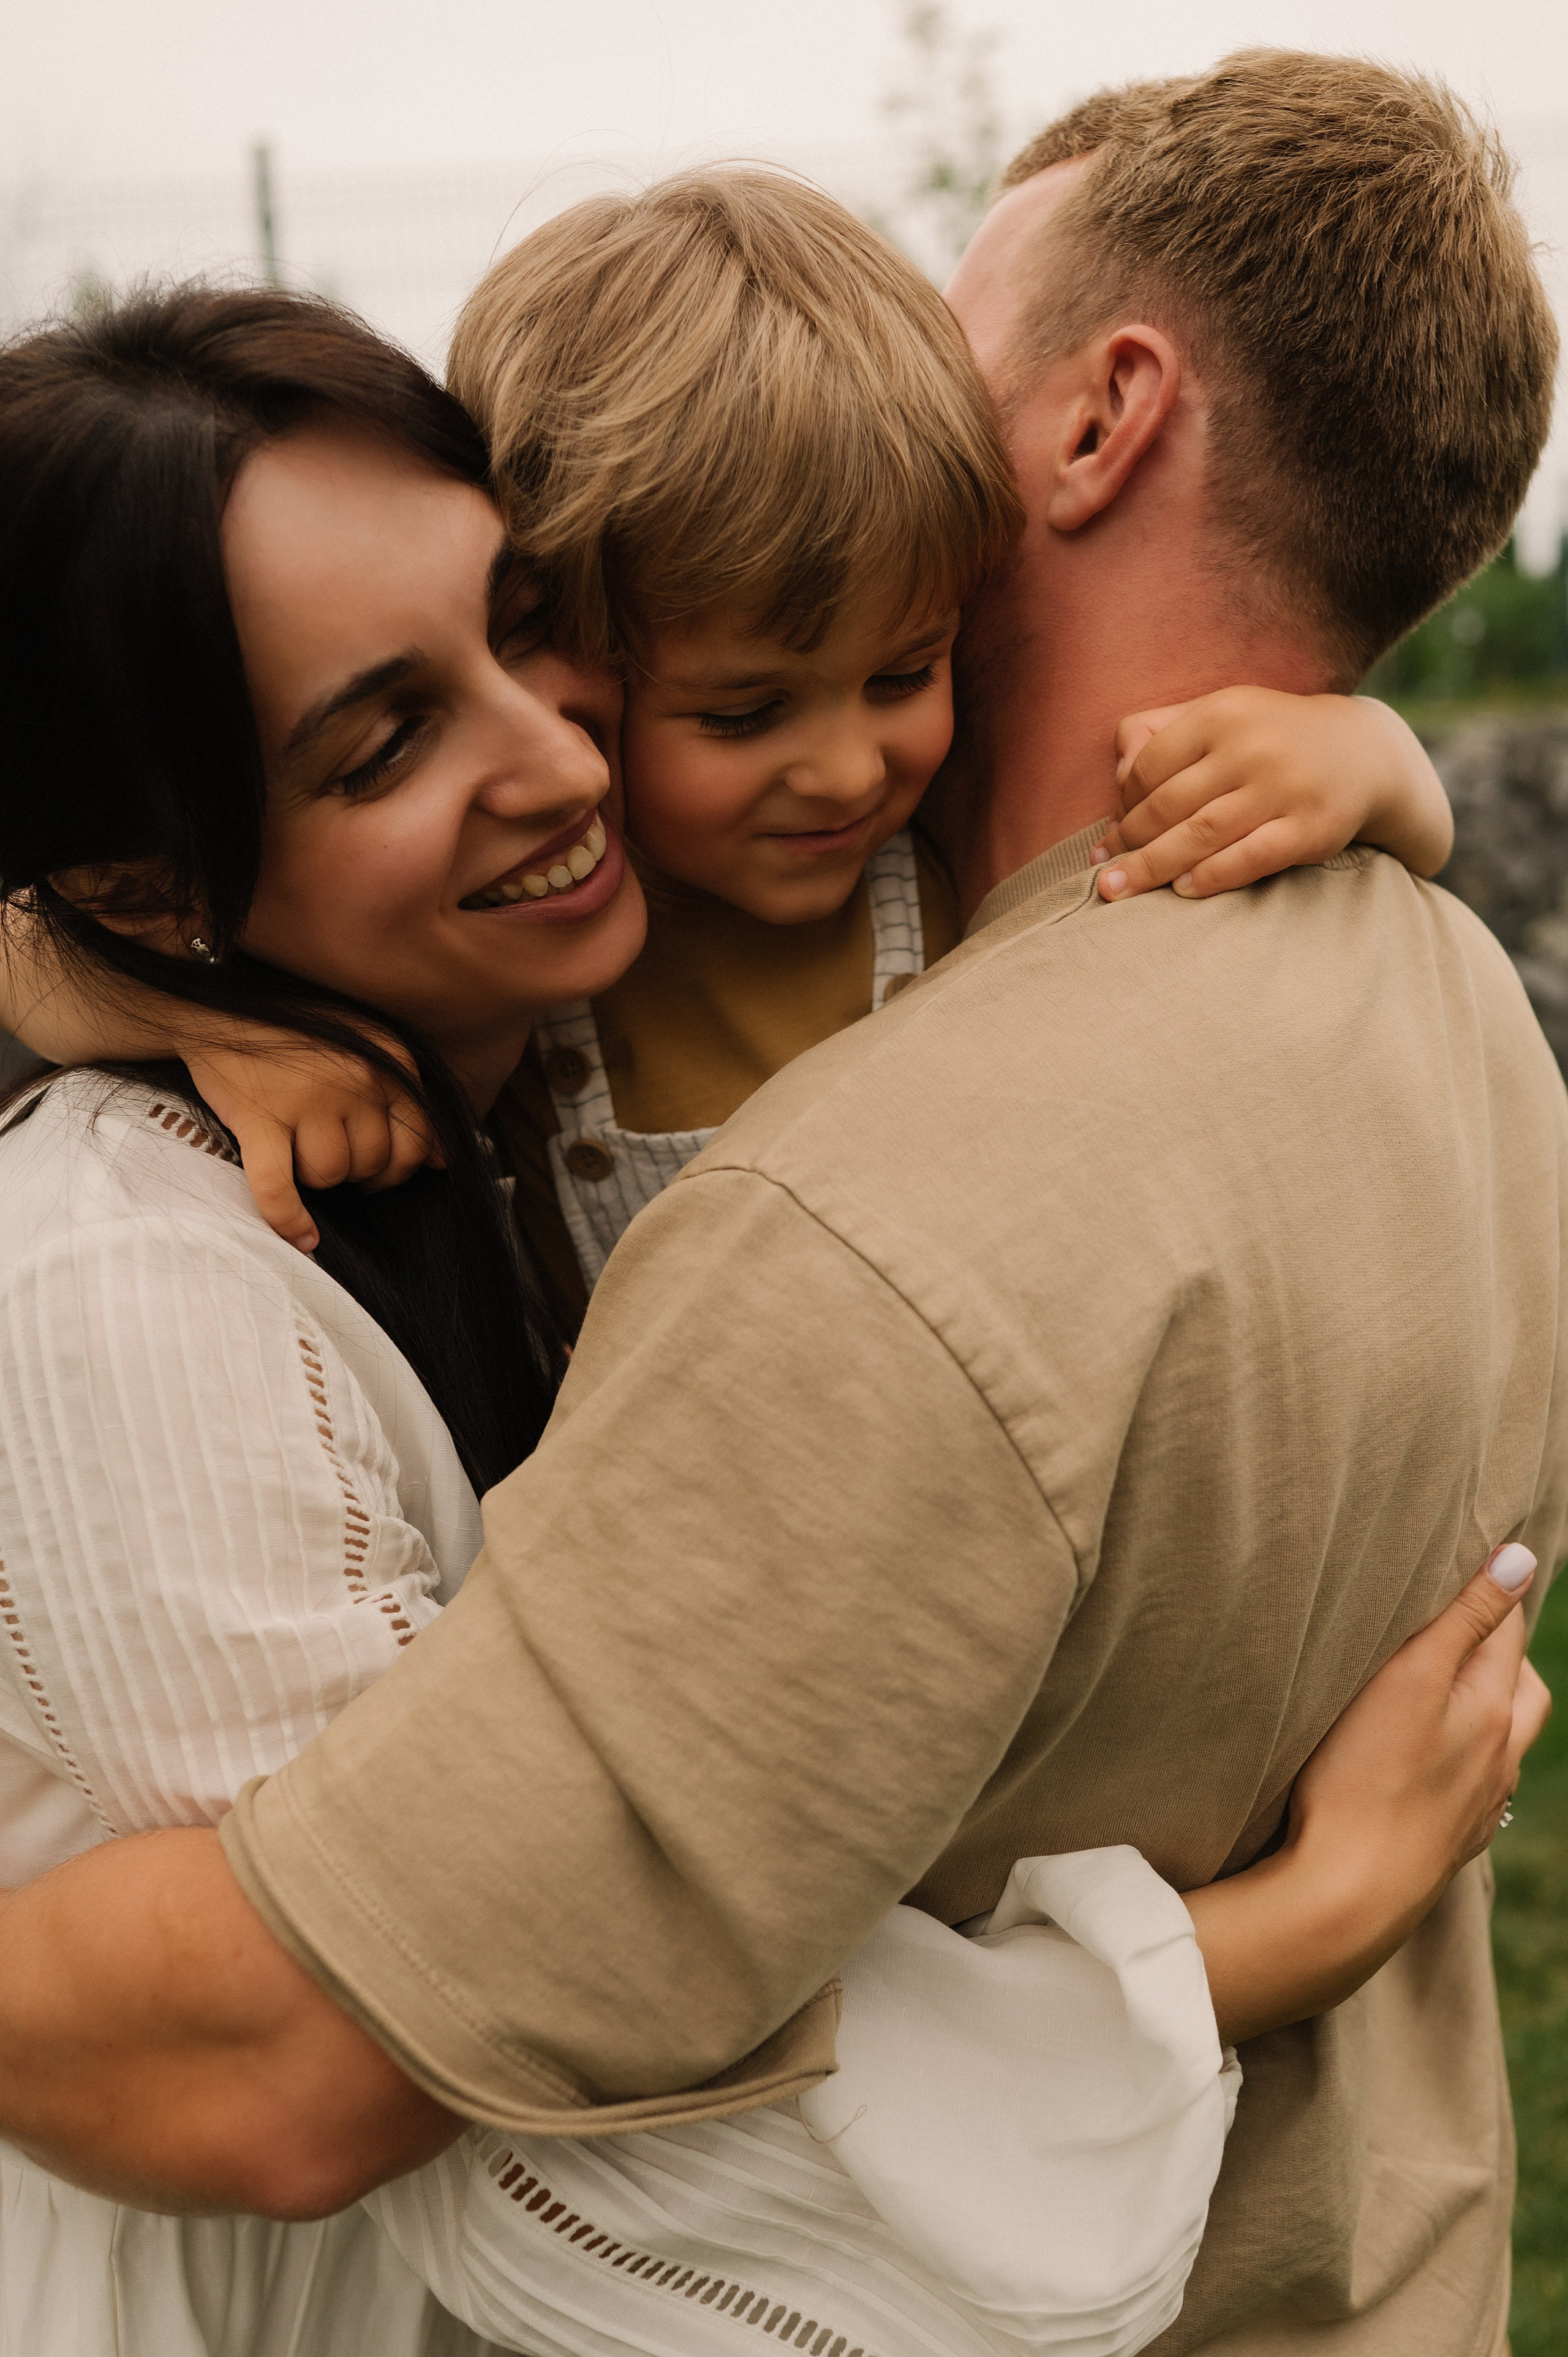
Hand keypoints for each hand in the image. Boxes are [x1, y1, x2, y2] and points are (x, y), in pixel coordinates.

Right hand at [184, 1031, 440, 1254]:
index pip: (416, 1140)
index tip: (374, 1167)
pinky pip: (278, 1189)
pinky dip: (288, 1219)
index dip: (396, 1166)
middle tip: (329, 1156)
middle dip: (355, 1173)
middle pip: (373, 1162)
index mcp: (388, 1060)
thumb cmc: (299, 1035)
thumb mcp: (366, 1050)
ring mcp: (307, 1099)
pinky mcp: (259, 1118)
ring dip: (315, 1178)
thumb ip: (406, 1102)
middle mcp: (355, 1078)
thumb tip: (441, 1162)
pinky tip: (302, 1236)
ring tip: (297, 1153)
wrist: (217, 1009)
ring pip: (330, 1175)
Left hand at [1091, 687, 1453, 900]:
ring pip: (1200, 834)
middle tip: (1103, 872)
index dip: (1123, 803)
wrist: (1363, 752)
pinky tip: (1182, 890)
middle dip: (1128, 842)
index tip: (1112, 831)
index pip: (1150, 766)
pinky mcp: (1308, 829)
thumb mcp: (1221, 714)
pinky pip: (1248, 859)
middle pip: (1168, 804)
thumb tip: (1117, 769)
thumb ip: (1161, 729)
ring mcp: (1282, 789)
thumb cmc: (1271, 737)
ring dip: (1152, 866)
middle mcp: (1251, 748)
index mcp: (1223, 714)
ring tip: (1117, 890)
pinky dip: (1210, 877)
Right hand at [1183, 1543, 1549, 2046]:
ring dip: (1485, 1709)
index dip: (1488, 1588)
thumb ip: (1464, 1618)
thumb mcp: (1409, 1679)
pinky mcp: (1447, 1841)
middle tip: (1459, 1626)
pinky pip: (1476, 1789)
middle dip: (1500, 1652)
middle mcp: (1499, 1759)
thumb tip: (1521, 1557)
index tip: (1459, 1558)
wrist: (1347, 1896)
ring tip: (1442, 1692)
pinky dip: (1462, 1761)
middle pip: (1522, 1689)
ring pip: (1503, 1742)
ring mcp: (1477, 1806)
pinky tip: (1424, 1764)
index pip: (1506, 1628)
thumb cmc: (1363, 1779)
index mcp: (1492, 1709)